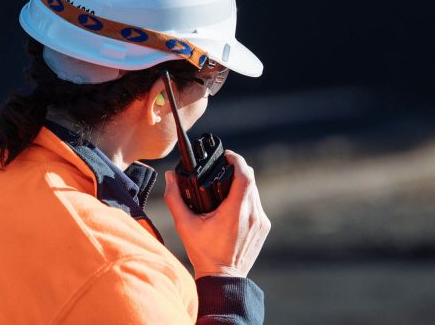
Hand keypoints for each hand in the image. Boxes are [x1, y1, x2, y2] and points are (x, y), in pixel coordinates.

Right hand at [164, 150, 270, 278]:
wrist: (222, 279)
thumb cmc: (203, 252)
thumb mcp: (185, 225)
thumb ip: (175, 198)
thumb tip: (170, 177)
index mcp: (236, 210)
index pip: (244, 174)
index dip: (236, 160)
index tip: (226, 155)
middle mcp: (253, 213)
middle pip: (250, 180)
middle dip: (237, 171)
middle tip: (222, 168)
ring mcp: (261, 221)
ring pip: (254, 192)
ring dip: (242, 185)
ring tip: (226, 185)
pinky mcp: (264, 228)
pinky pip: (257, 205)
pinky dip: (246, 200)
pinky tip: (233, 205)